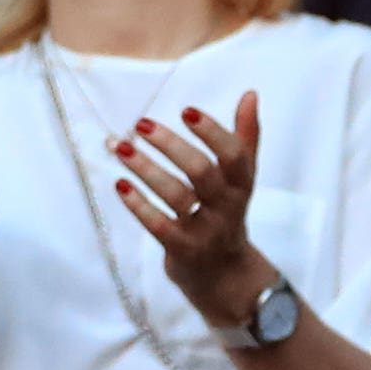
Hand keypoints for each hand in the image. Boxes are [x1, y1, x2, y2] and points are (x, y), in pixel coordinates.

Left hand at [113, 94, 270, 326]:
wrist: (225, 275)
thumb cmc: (227, 215)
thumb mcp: (241, 180)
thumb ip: (245, 138)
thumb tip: (250, 94)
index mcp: (242, 185)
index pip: (234, 156)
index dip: (212, 132)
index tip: (186, 111)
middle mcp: (228, 207)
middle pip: (203, 173)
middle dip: (172, 147)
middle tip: (141, 124)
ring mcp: (206, 231)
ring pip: (177, 196)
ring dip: (146, 169)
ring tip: (120, 146)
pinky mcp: (184, 250)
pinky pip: (160, 226)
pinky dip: (139, 205)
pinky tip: (120, 185)